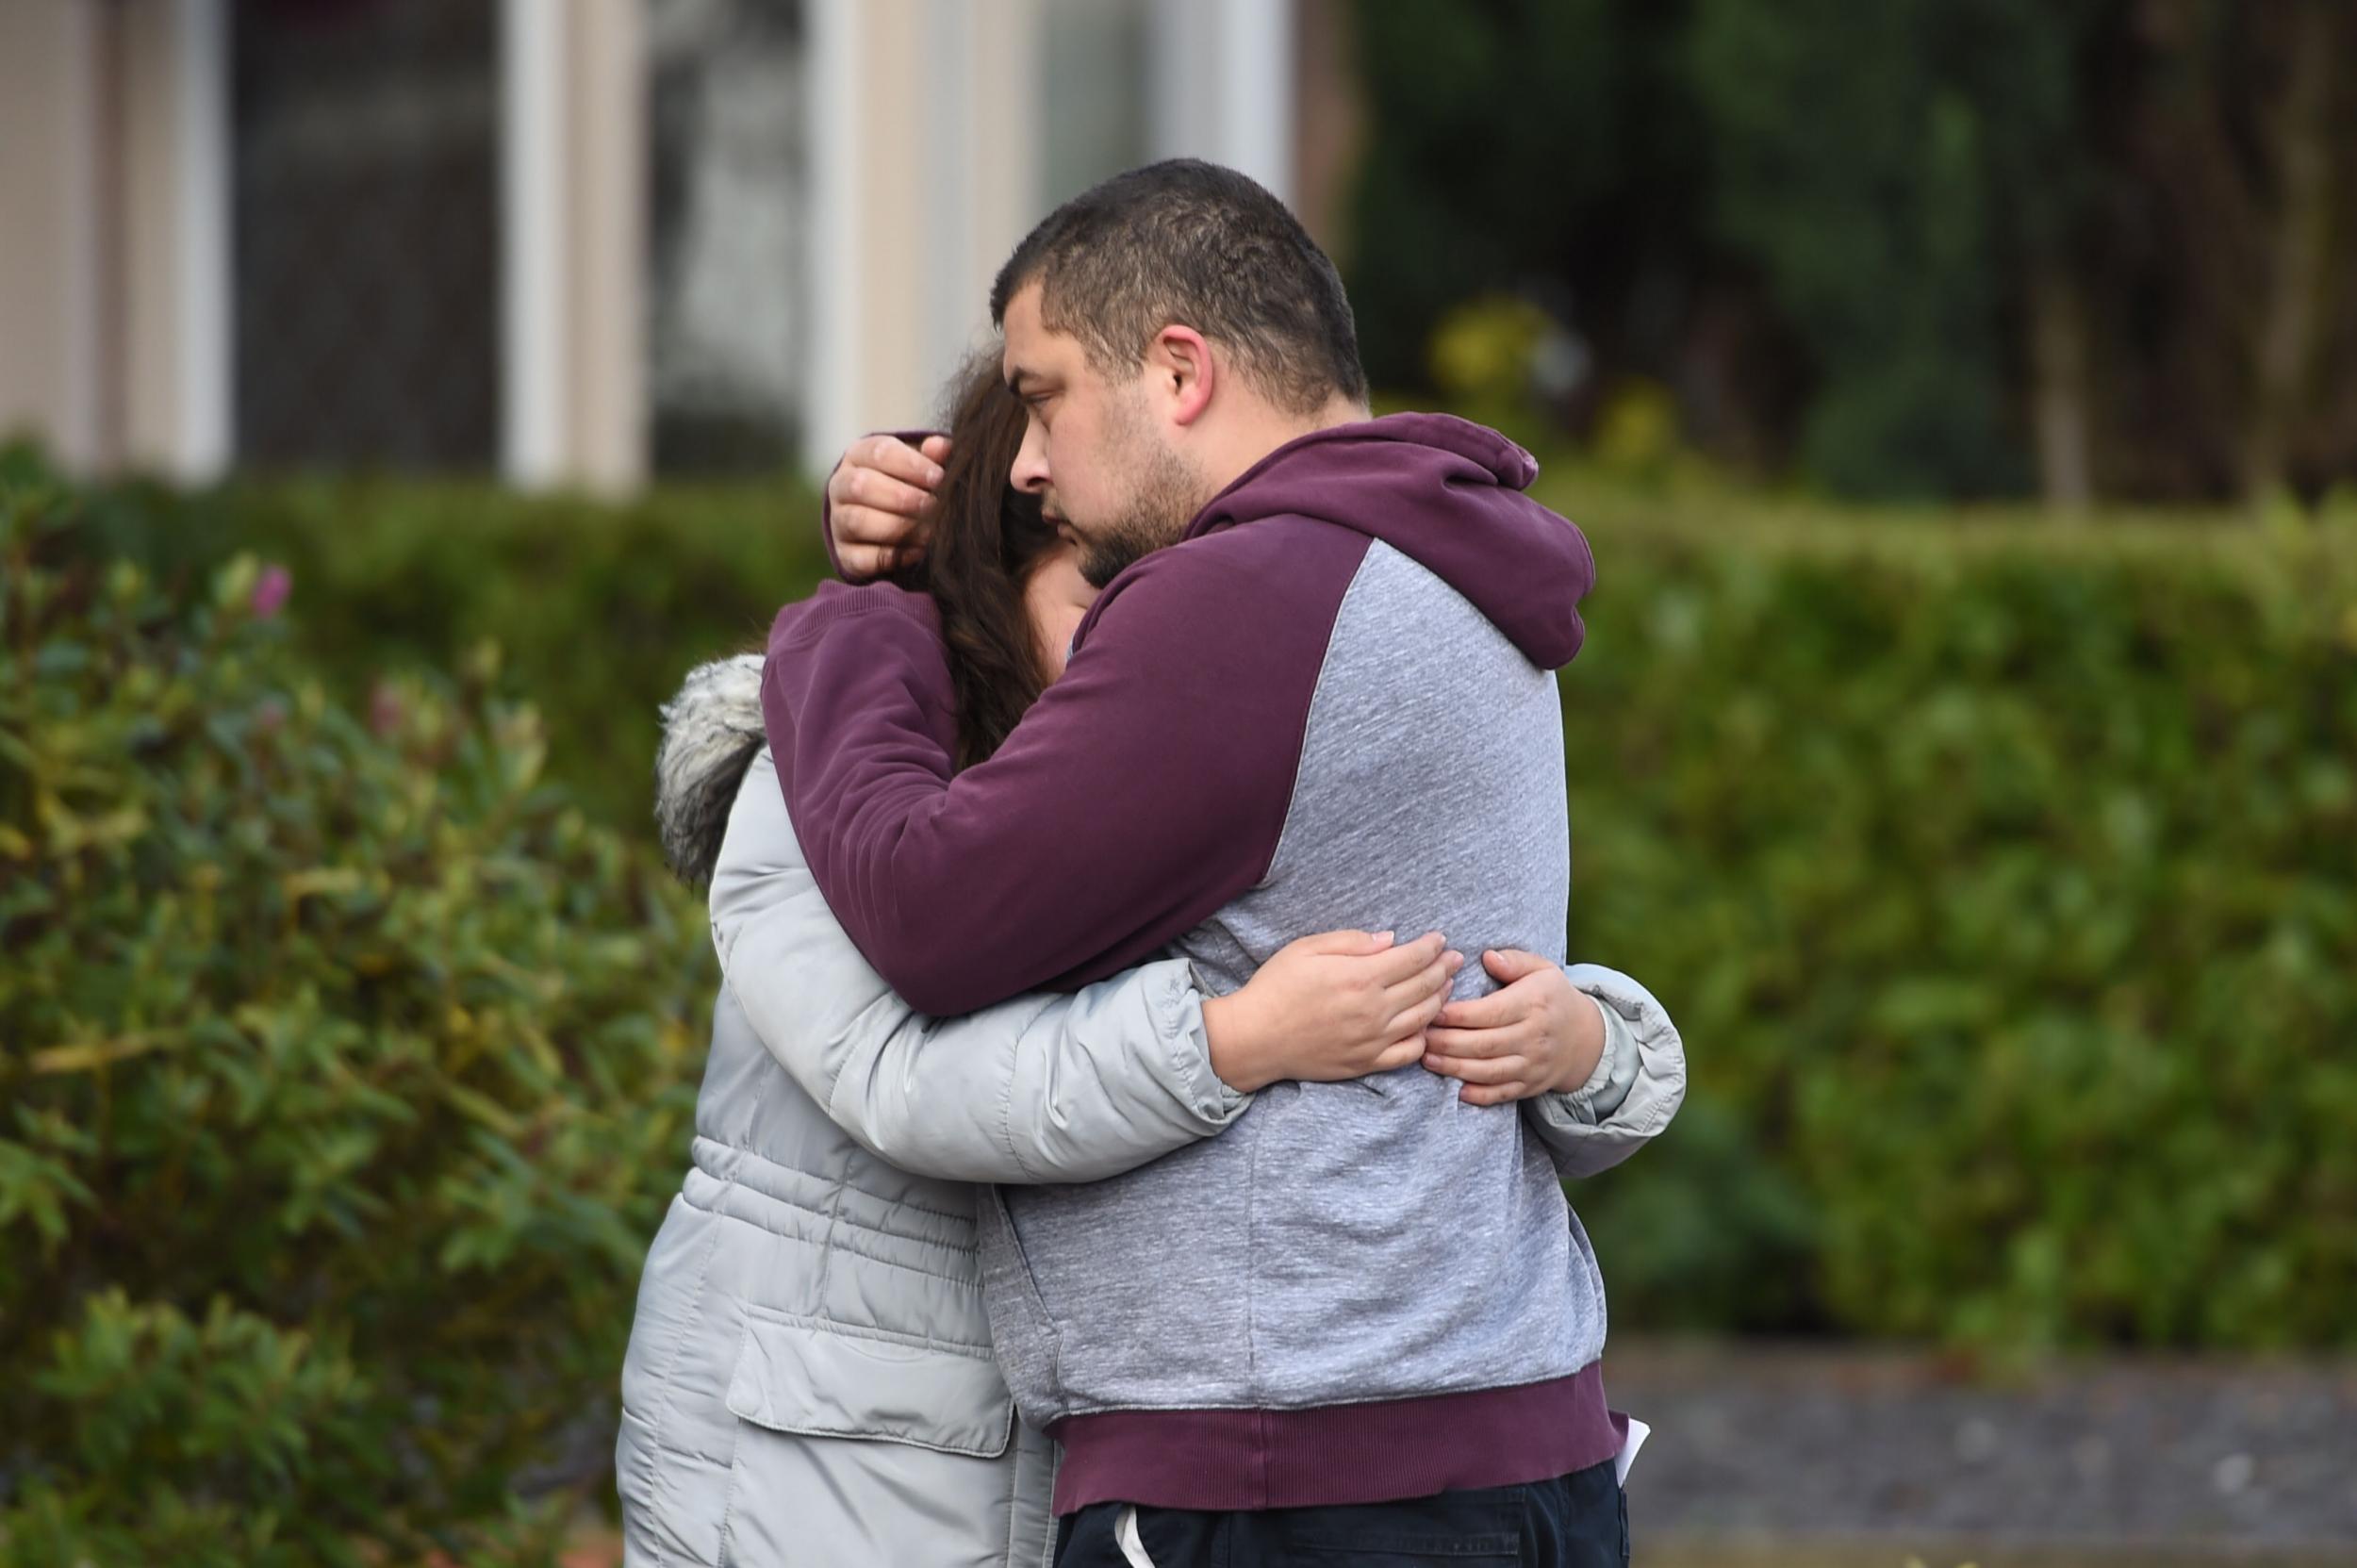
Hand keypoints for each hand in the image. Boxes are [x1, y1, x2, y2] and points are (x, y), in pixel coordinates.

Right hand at [828, 433, 950, 577]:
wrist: (887, 519)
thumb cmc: (908, 483)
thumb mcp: (919, 464)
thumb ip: (932, 455)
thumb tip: (941, 447)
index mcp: (859, 455)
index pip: (878, 453)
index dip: (910, 465)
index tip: (938, 477)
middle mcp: (841, 486)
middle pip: (861, 486)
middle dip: (901, 497)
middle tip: (932, 505)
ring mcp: (839, 521)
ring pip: (857, 521)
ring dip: (897, 527)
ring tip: (929, 531)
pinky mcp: (844, 554)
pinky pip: (861, 557)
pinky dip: (890, 556)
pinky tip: (917, 552)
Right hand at [1203, 931, 1463, 1094]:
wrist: (1254, 1038)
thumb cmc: (1276, 987)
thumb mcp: (1307, 948)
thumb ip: (1352, 941)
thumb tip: (1391, 940)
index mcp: (1360, 977)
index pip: (1413, 958)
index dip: (1432, 947)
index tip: (1440, 939)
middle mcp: (1374, 1010)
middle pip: (1425, 986)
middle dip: (1444, 969)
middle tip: (1454, 959)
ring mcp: (1373, 1040)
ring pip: (1424, 1018)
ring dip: (1441, 999)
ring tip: (1446, 986)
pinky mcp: (1367, 1063)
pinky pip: (1409, 1052)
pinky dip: (1424, 1037)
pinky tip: (1425, 1025)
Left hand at [1420, 949, 1603, 1106]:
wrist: (1584, 1039)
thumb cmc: (1552, 997)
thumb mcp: (1542, 969)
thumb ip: (1514, 960)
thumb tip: (1488, 957)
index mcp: (1533, 1004)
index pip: (1490, 1012)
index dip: (1459, 1015)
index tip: (1433, 1010)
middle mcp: (1534, 1037)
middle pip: (1484, 1044)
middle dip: (1447, 1042)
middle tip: (1420, 1036)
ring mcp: (1532, 1065)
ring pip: (1489, 1071)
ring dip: (1455, 1068)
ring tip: (1427, 1059)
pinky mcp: (1530, 1086)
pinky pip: (1502, 1094)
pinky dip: (1480, 1095)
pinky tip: (1457, 1091)